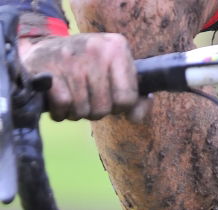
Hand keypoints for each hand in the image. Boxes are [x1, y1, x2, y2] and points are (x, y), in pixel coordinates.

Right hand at [18, 33, 144, 121]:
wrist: (45, 50)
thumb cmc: (87, 69)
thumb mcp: (115, 75)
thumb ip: (134, 99)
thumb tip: (136, 117)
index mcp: (117, 48)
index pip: (127, 99)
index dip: (117, 106)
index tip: (107, 94)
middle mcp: (95, 48)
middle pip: (104, 109)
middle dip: (95, 111)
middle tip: (86, 95)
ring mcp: (70, 56)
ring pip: (83, 110)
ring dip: (76, 112)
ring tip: (72, 95)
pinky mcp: (48, 67)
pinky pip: (64, 105)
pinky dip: (60, 111)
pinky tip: (58, 98)